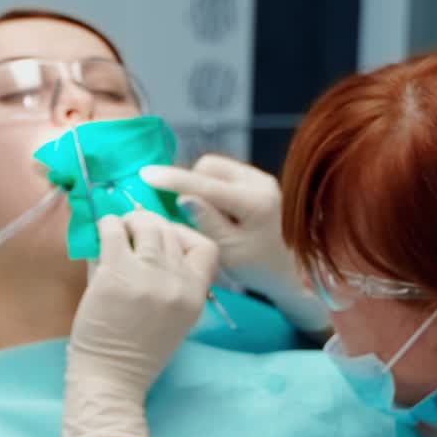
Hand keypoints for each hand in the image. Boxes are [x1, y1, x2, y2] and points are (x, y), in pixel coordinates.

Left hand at [63, 211, 217, 436]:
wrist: (111, 379)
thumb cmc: (137, 352)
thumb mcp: (173, 317)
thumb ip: (170, 280)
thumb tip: (146, 236)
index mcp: (196, 296)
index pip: (206, 248)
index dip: (185, 236)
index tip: (165, 239)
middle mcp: (177, 283)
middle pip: (171, 231)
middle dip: (151, 224)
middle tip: (133, 229)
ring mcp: (148, 277)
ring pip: (146, 226)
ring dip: (130, 221)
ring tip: (118, 229)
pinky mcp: (117, 274)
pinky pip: (114, 231)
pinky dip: (107, 225)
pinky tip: (102, 232)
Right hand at [141, 156, 326, 332]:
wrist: (290, 269)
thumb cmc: (258, 267)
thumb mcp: (228, 251)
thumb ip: (206, 221)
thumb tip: (183, 197)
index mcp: (255, 202)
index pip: (206, 185)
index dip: (173, 179)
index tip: (146, 174)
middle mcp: (260, 181)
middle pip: (208, 167)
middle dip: (192, 185)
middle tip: (191, 215)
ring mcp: (260, 177)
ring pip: (214, 168)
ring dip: (202, 186)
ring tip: (210, 216)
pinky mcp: (258, 179)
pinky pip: (223, 173)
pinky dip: (213, 188)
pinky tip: (220, 212)